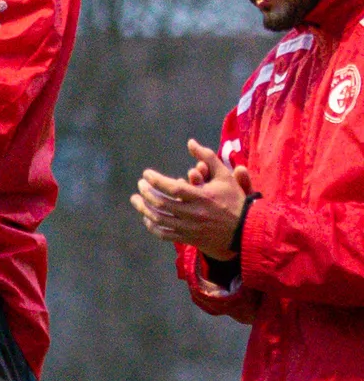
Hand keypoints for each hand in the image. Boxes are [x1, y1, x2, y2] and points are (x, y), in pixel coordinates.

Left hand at [132, 140, 252, 260]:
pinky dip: (152, 225)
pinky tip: (147, 217)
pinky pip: (164, 234)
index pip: (173, 188)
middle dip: (147, 193)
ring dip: (144, 209)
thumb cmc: (233, 199)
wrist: (245, 228)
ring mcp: (190, 228)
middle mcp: (194, 213)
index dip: (156, 180)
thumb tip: (190, 142)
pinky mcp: (188, 238)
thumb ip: (208, 157)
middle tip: (140, 185)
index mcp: (203, 197)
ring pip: (160, 219)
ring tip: (136, 199)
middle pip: (162, 204)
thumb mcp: (224, 175)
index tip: (146, 174)